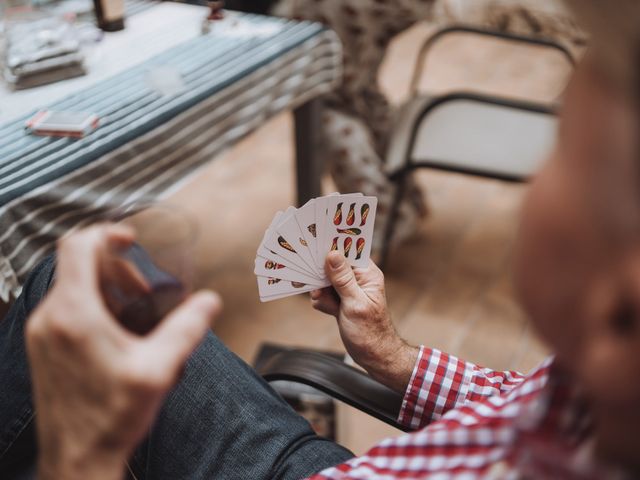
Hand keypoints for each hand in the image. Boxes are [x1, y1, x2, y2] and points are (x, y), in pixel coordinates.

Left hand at [26, 225, 221, 479]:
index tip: (129, 239)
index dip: (106, 233)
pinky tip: (117, 331)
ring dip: (105, 286)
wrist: (78, 457)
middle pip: (78, 264)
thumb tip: (209, 302)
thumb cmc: (110, 417)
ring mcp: (42, 333)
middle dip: (116, 267)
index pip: (77, 247)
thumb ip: (187, 329)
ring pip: (72, 285)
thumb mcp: (159, 369)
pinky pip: (66, 307)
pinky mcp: (43, 346)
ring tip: (134, 311)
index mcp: (74, 314)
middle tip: (143, 289)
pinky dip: (92, 304)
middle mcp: (50, 317)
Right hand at [310, 251, 417, 393]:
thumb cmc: (371, 332)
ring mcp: (348, 290)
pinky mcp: (340, 300)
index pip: (350, 251)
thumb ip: (343, 279)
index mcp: (367, 274)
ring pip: (325, 280)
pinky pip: (323, 294)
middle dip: (322, 275)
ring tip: (329, 305)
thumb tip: (333, 254)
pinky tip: (330, 311)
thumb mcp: (355, 304)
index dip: (334, 246)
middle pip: (333, 264)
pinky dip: (322, 302)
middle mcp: (358, 279)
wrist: (373, 356)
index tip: (316, 242)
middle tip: (318, 284)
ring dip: (321, 292)